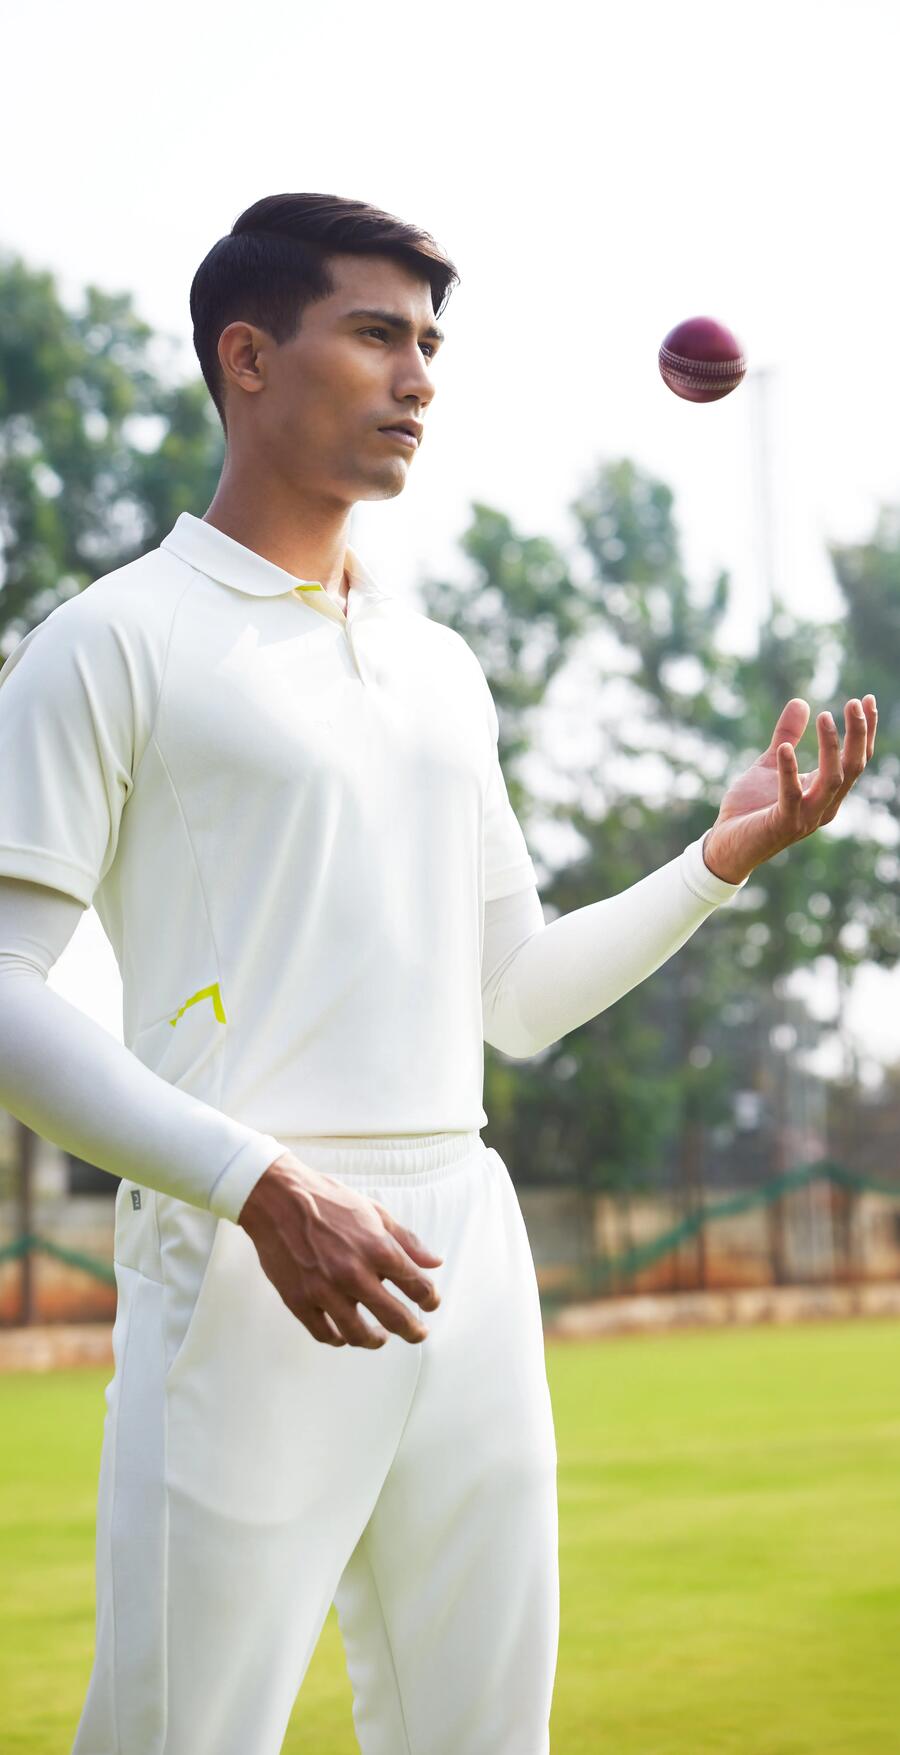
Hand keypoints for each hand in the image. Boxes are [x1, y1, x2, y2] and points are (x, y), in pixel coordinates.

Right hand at [238, 1151, 442, 1347]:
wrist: (277, 1197)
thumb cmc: (327, 1200)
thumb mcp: (374, 1211)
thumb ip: (406, 1240)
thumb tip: (434, 1262)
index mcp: (378, 1248)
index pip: (417, 1285)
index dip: (430, 1299)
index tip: (431, 1303)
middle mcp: (354, 1274)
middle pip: (395, 1318)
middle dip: (412, 1330)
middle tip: (418, 1334)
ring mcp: (325, 1290)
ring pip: (359, 1334)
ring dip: (375, 1340)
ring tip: (380, 1338)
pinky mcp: (299, 1300)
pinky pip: (324, 1333)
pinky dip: (338, 1339)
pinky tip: (344, 1335)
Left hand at [702, 694, 877, 883]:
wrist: (727, 845)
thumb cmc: (751, 807)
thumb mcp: (770, 764)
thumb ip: (786, 736)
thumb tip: (801, 701)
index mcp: (825, 792)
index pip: (856, 760)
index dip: (865, 731)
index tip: (866, 699)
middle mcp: (824, 806)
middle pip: (853, 767)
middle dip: (858, 735)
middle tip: (854, 703)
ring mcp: (806, 817)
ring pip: (832, 780)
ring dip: (831, 747)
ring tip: (825, 716)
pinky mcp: (783, 823)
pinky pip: (791, 795)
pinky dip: (789, 771)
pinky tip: (784, 748)